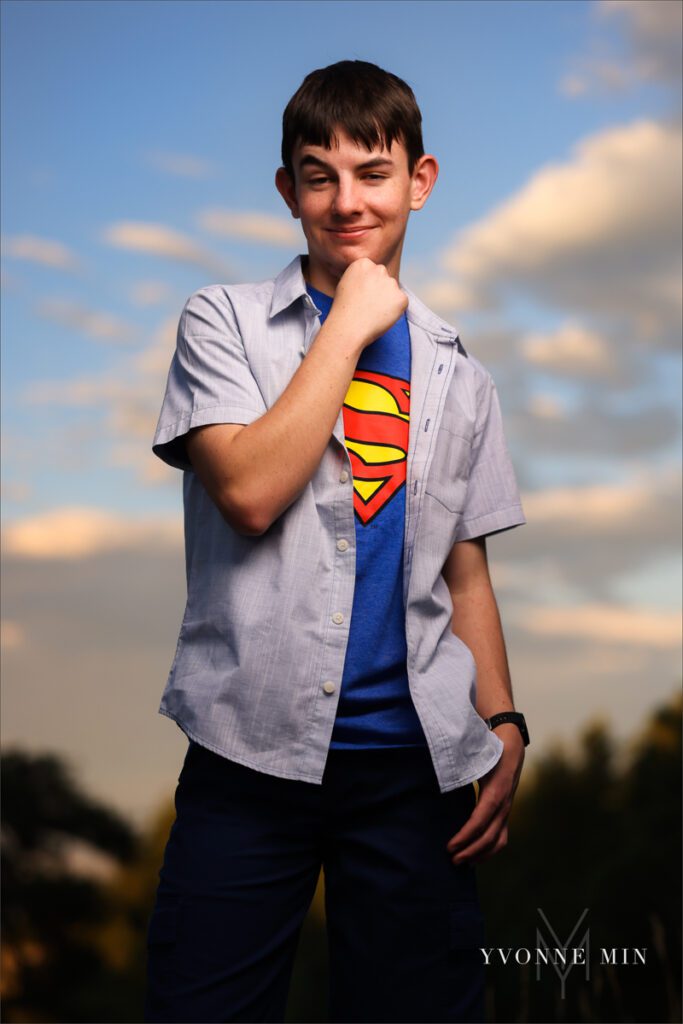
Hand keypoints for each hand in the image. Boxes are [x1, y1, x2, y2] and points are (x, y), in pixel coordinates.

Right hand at [327, 257, 407, 349]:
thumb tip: (370, 281)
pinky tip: (381, 317)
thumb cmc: (343, 310)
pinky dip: (395, 311)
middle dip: (380, 289)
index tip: (361, 295)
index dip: (368, 285)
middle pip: (384, 278)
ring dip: (387, 300)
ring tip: (373, 312)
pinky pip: (401, 303)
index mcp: (363, 263)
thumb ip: (360, 277)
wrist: (349, 327)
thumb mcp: (345, 284)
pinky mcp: (401, 297)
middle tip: (368, 305)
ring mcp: (391, 283)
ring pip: (393, 290)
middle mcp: (379, 269)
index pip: (372, 271)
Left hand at [446, 724, 524, 864]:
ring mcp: (507, 810)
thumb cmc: (488, 750)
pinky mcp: (505, 813)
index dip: (466, 835)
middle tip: (451, 859)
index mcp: (495, 790)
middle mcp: (504, 804)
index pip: (480, 820)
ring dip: (481, 855)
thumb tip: (440, 769)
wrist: (511, 747)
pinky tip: (475, 857)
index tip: (450, 846)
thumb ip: (460, 764)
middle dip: (470, 851)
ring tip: (462, 863)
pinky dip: (489, 851)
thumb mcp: (475, 755)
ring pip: (498, 841)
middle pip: (490, 836)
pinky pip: (501, 838)